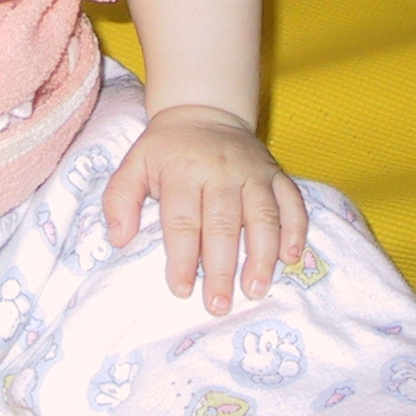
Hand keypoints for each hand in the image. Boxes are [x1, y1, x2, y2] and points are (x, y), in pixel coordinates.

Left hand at [102, 104, 308, 315]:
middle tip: (219, 305)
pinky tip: (290, 258)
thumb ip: (119, 199)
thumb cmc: (166, 149)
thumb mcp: (134, 164)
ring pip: (262, 216)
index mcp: (183, 171)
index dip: (182, 258)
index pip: (183, 220)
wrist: (205, 110)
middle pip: (223, 224)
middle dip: (221, 268)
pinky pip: (292, 202)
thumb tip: (119, 239)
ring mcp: (254, 172)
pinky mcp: (277, 173)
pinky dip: (295, 230)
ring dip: (261, 256)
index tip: (181, 289)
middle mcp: (221, 171)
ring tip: (255, 289)